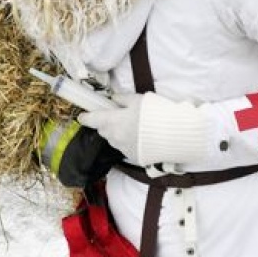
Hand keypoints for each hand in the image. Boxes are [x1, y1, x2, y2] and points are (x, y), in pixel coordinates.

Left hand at [79, 92, 207, 166]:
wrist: (175, 135)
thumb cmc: (156, 113)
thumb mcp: (139, 99)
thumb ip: (123, 99)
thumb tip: (113, 99)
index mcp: (113, 121)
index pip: (92, 120)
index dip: (86, 117)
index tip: (82, 116)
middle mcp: (115, 138)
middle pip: (103, 130)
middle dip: (106, 124)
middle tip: (116, 116)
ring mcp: (124, 149)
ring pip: (114, 140)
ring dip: (117, 133)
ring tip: (132, 127)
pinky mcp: (135, 157)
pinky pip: (126, 148)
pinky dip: (129, 142)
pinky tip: (141, 137)